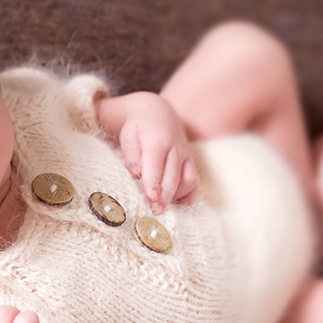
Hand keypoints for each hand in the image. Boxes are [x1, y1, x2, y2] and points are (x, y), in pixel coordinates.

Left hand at [98, 92, 198, 211]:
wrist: (156, 111)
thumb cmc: (136, 126)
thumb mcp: (128, 133)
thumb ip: (130, 153)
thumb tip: (135, 174)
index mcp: (157, 139)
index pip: (156, 163)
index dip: (154, 181)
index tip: (151, 197)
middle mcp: (175, 147)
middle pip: (173, 175)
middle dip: (164, 195)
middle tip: (154, 211)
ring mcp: (185, 155)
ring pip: (188, 179)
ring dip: (176, 196)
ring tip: (161, 209)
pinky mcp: (190, 161)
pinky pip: (195, 180)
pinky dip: (190, 194)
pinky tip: (180, 205)